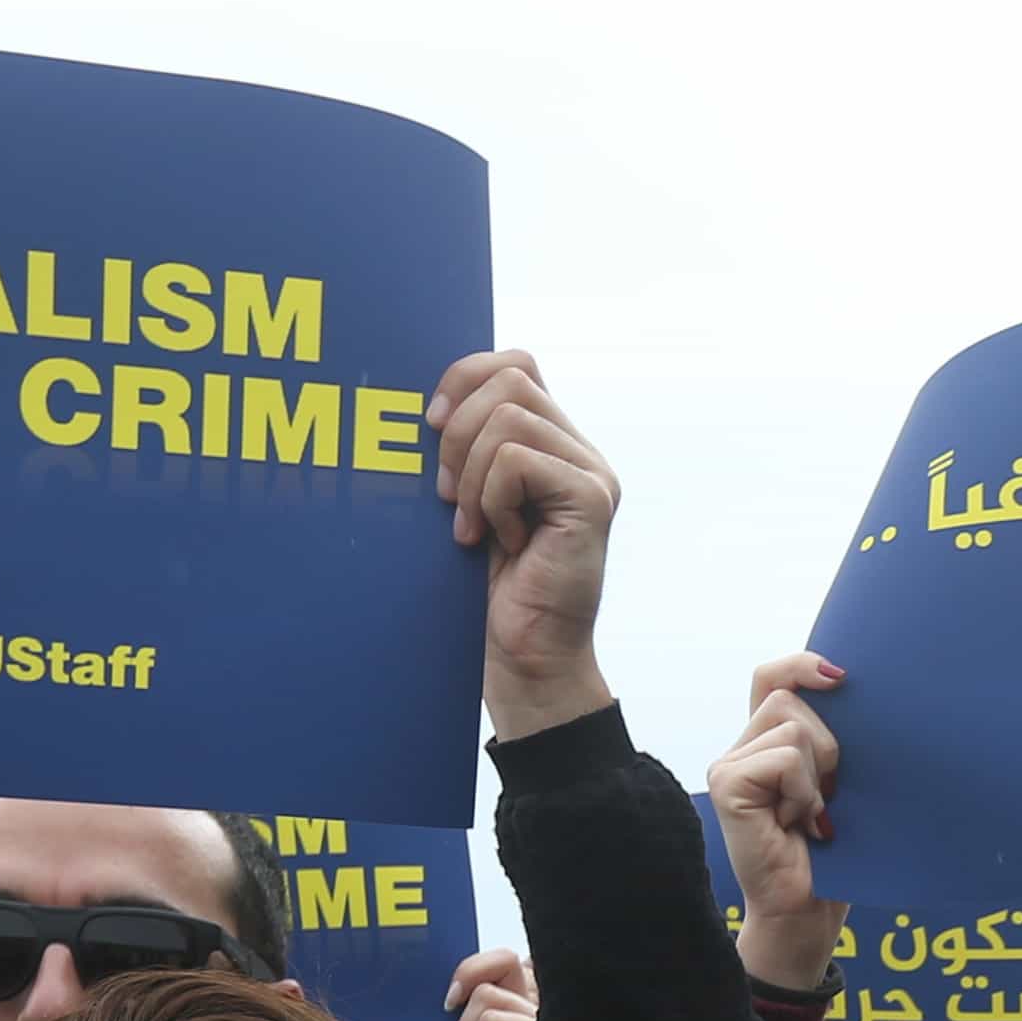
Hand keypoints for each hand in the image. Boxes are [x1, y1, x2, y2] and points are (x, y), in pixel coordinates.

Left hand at [430, 349, 618, 742]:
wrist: (524, 657)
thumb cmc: (490, 589)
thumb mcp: (469, 501)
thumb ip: (468, 448)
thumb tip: (428, 404)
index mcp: (555, 444)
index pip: (515, 363)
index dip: (464, 378)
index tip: (432, 427)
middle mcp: (581, 452)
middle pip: (511, 378)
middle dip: (458, 432)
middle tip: (449, 496)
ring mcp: (592, 474)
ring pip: (508, 418)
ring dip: (471, 475)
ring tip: (474, 527)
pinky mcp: (592, 500)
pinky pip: (517, 460)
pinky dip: (491, 499)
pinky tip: (502, 541)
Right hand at [704, 653, 847, 998]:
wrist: (807, 913)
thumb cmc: (833, 856)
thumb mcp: (842, 786)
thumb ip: (835, 741)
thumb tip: (850, 689)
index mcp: (766, 744)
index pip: (773, 677)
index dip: (802, 664)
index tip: (842, 677)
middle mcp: (741, 749)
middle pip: (789, 697)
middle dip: (827, 745)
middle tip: (826, 798)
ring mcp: (728, 765)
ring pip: (791, 727)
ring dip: (818, 775)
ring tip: (811, 817)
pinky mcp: (726, 784)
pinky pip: (785, 758)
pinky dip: (804, 791)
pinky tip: (798, 825)